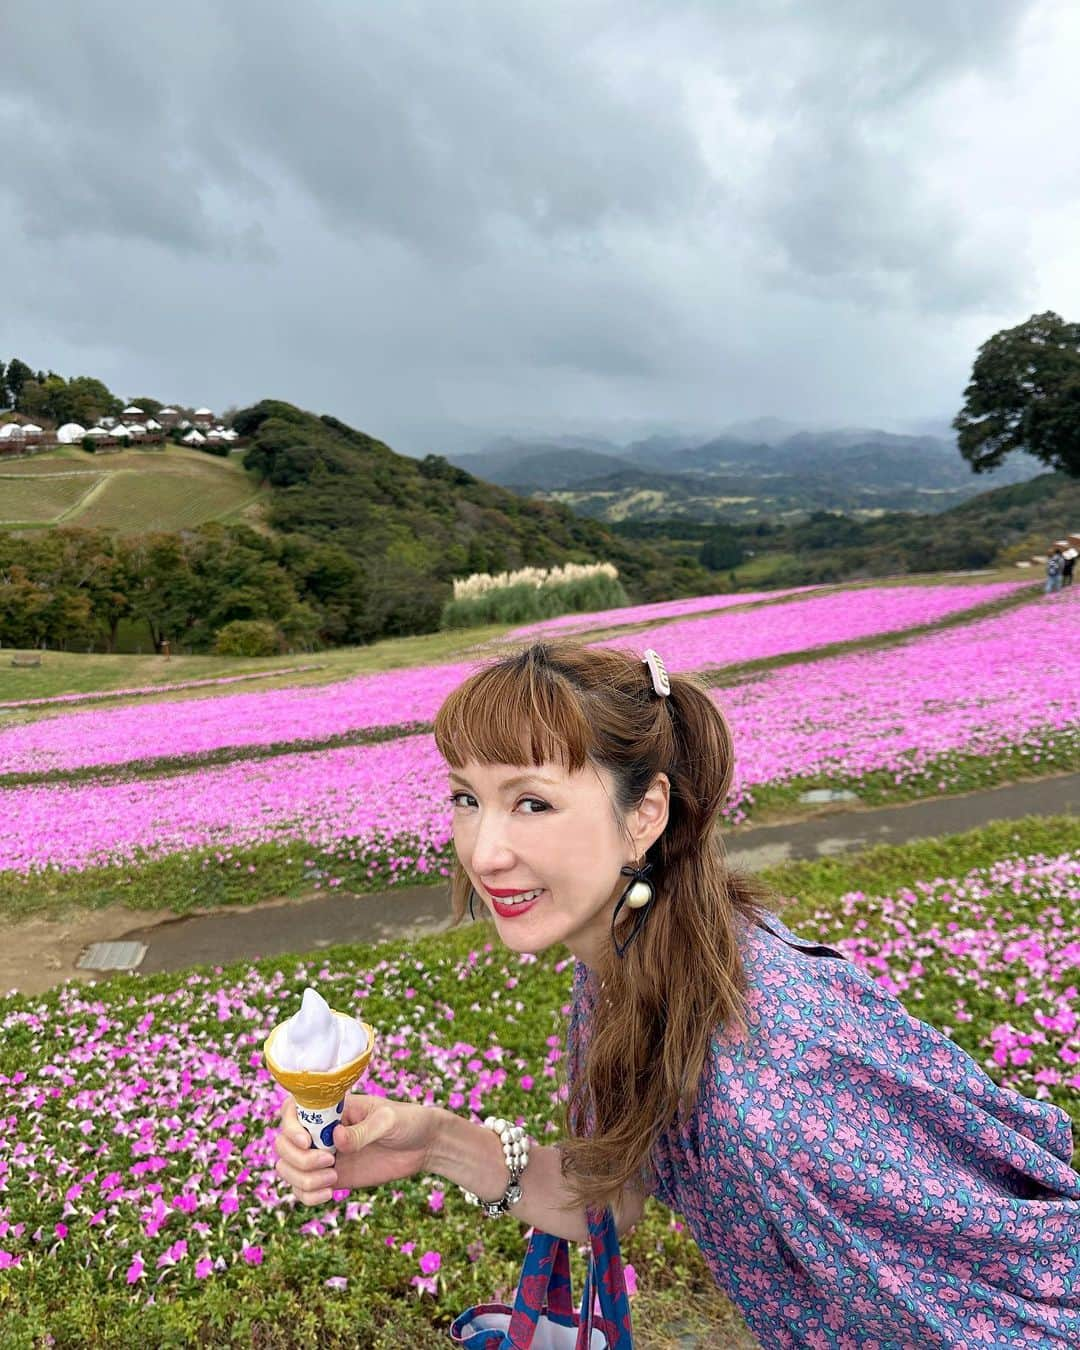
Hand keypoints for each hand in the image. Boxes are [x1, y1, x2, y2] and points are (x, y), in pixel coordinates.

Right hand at [274, 1093, 441, 1204]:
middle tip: (329, 1163)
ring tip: (333, 1180)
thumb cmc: (407, 1121)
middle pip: (283, 1145)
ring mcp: (323, 1155)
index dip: (290, 1128)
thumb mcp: (389, 1120)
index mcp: (331, 1108)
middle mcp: (321, 1131)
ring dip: (303, 1179)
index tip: (307, 1141)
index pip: (291, 1112)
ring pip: (288, 1169)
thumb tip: (335, 1138)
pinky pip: (303, 1190)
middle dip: (299, 1159)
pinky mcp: (330, 1177)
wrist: (423, 1146)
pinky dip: (307, 1196)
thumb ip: (363, 1131)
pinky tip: (330, 1194)